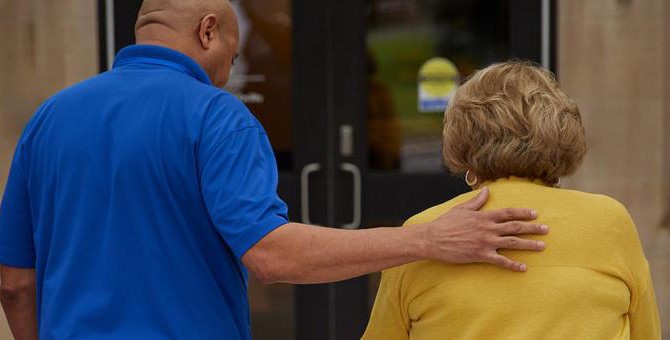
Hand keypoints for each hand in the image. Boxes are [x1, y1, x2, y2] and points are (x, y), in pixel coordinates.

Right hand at [414, 187, 547, 271]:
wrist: (433, 239)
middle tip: (546, 229)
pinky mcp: (480, 255)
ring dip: (528, 244)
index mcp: (483, 216)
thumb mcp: (461, 208)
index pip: (508, 213)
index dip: (523, 212)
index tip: (535, 213)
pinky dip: (513, 264)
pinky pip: (500, 261)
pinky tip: (523, 268)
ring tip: (542, 246)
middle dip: (532, 228)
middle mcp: (488, 228)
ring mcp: (485, 242)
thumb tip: (486, 190)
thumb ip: (476, 200)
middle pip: (515, 227)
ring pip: (512, 242)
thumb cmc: (446, 223)